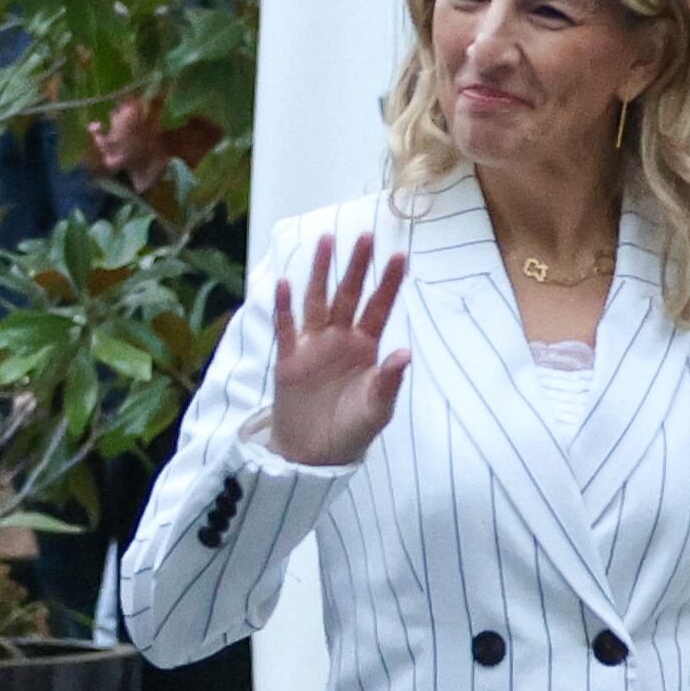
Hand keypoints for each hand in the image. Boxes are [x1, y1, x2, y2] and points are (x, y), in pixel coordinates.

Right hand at [270, 232, 409, 466]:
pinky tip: (284, 284)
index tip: (400, 255)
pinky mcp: (289, 360)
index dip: (389, 283)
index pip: (379, 307)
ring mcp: (313, 346)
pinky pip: (286, 328)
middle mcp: (340, 339)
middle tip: (366, 235)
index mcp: (366, 347)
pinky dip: (283, 307)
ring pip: (317, 301)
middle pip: (349, 294)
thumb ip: (389, 381)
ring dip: (321, 272)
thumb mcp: (377, 409)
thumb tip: (405, 353)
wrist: (316, 454)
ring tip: (326, 241)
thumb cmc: (353, 430)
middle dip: (357, 266)